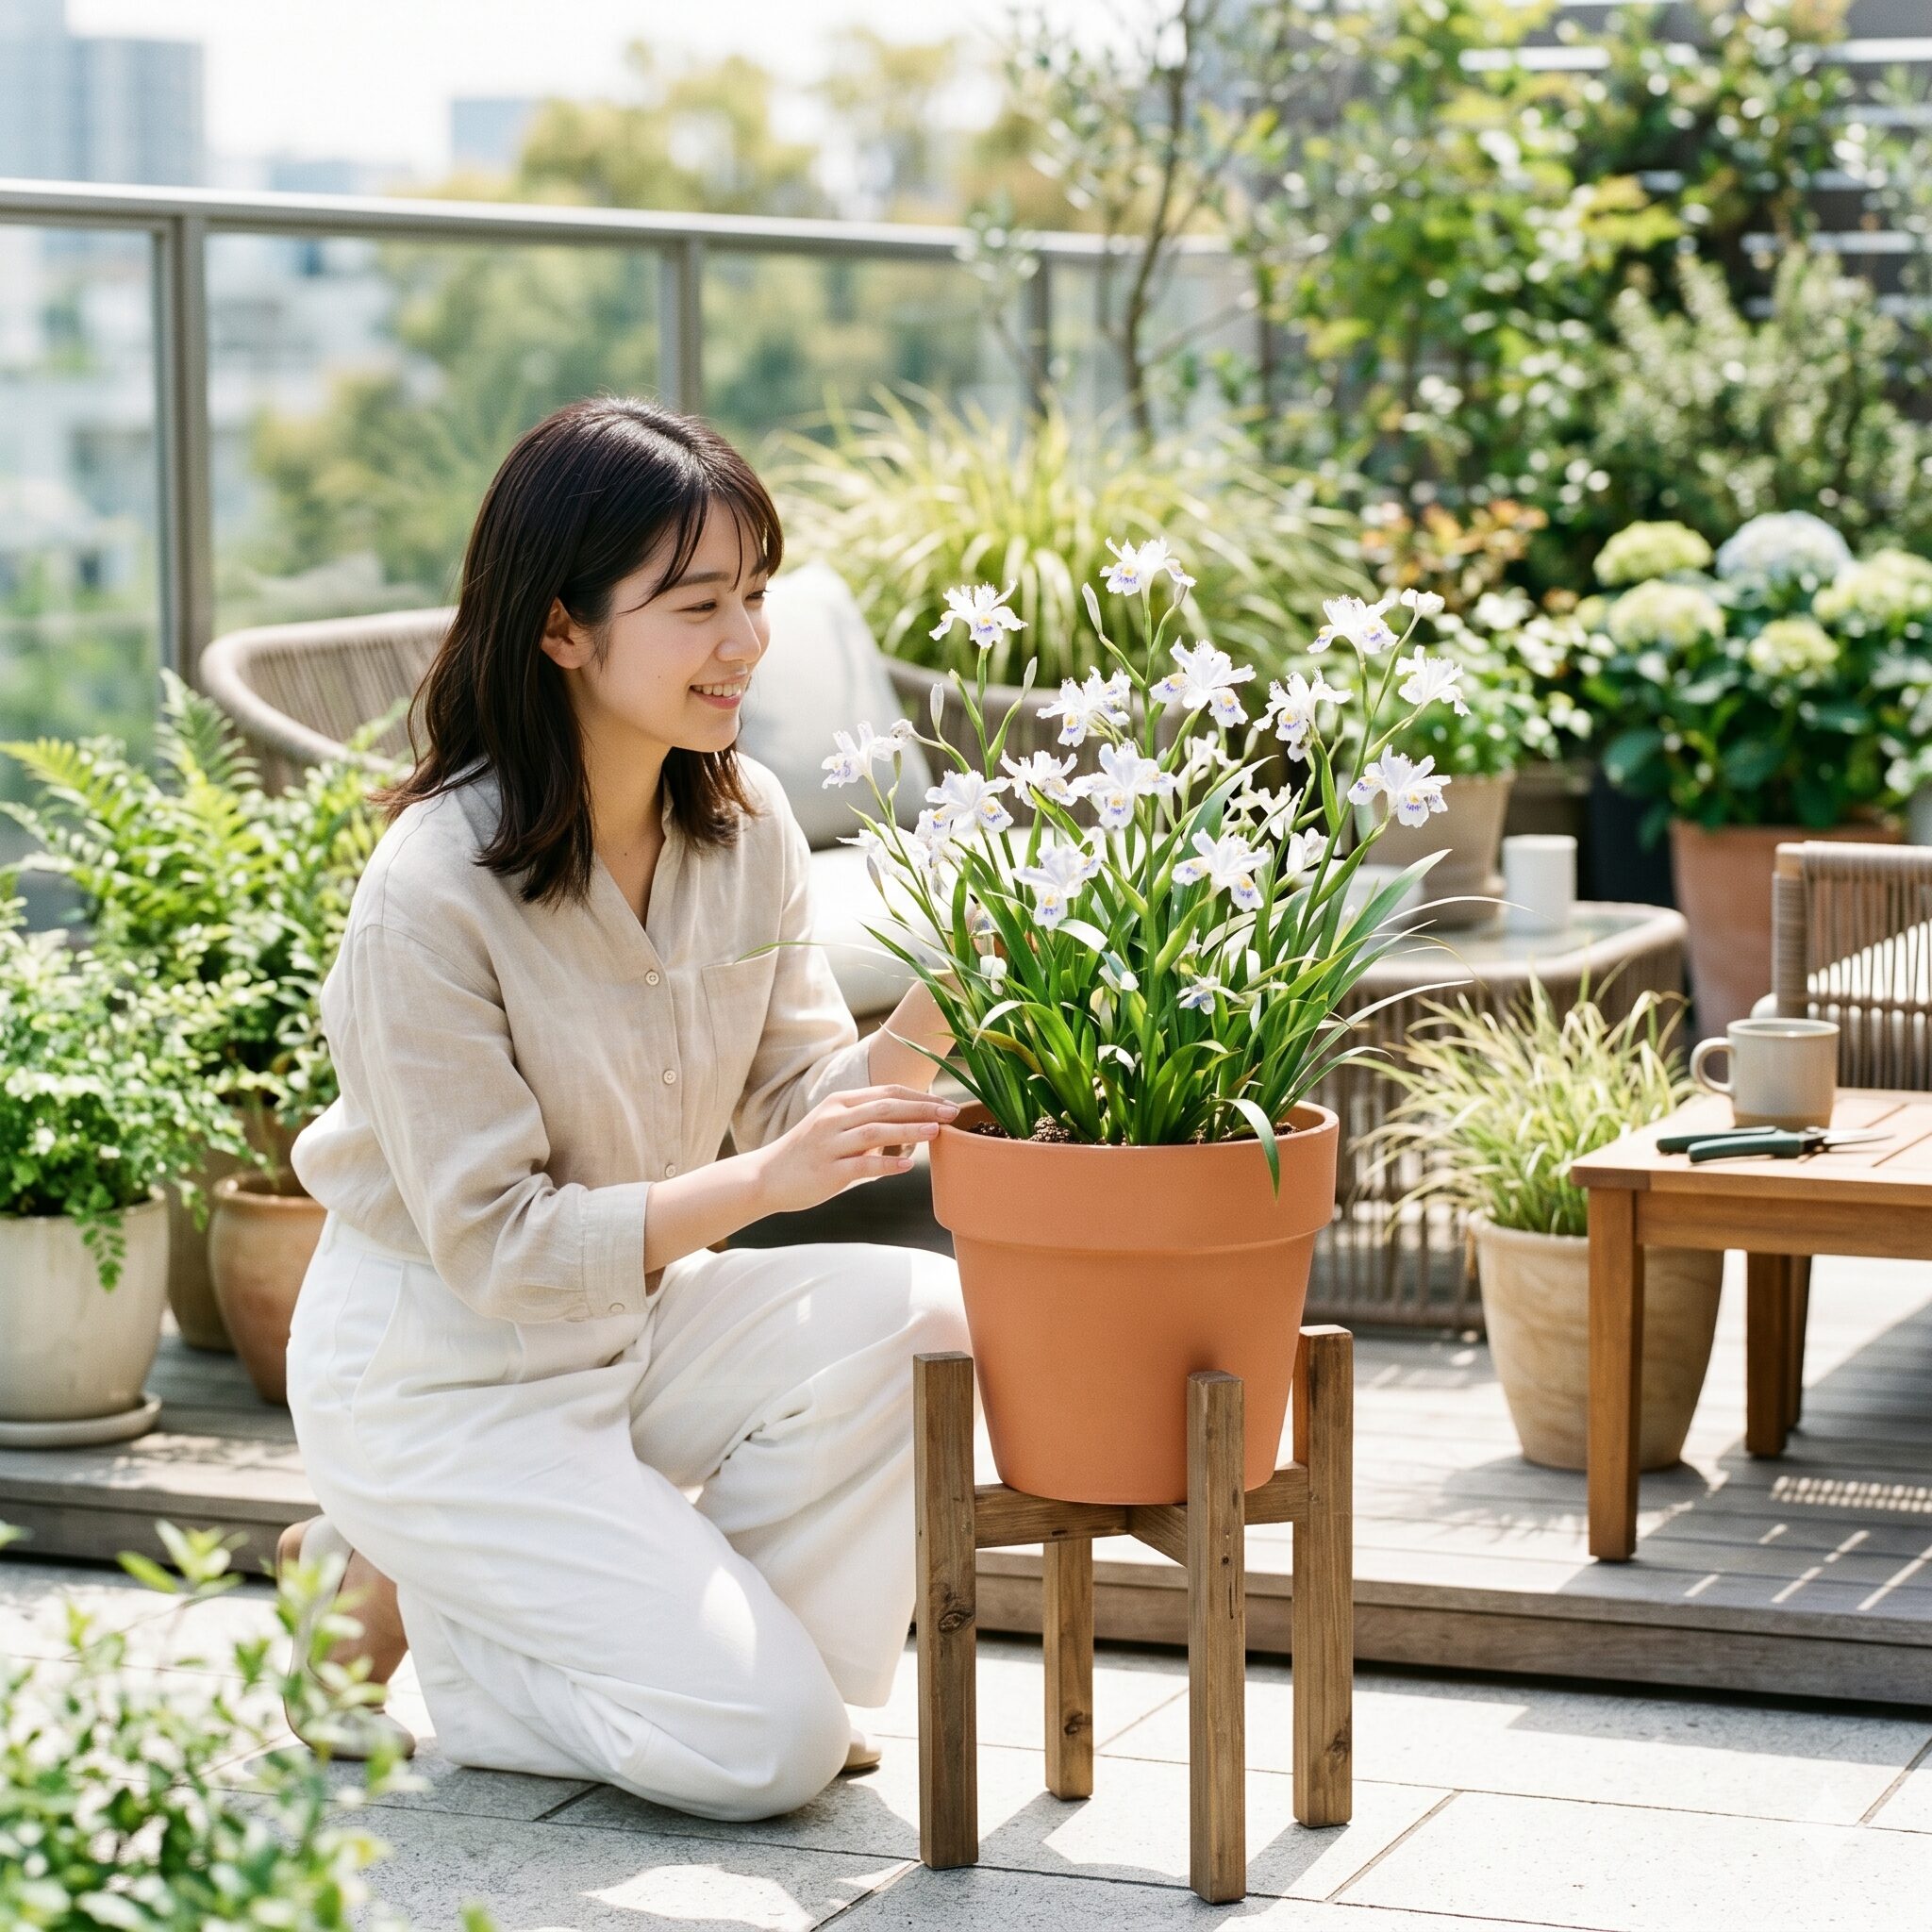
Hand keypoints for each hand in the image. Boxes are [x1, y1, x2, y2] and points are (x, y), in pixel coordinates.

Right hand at [750, 1085, 960, 1215]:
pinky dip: (885, 1162)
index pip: (886, 1092)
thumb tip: (908, 1126)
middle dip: (922, 1108)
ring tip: (936, 1131)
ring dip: (908, 1130)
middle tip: (952, 1113)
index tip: (946, 1103)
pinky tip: (906, 1164)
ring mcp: (829, 1143)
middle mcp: (834, 1118)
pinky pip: (861, 1164)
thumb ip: (866, 1123)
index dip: (918, 1096)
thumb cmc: (807, 1154)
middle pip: (885, 1106)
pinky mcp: (826, 1170)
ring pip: (875, 1131)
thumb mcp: (833, 1128)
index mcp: (839, 1103)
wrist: (765, 1177)